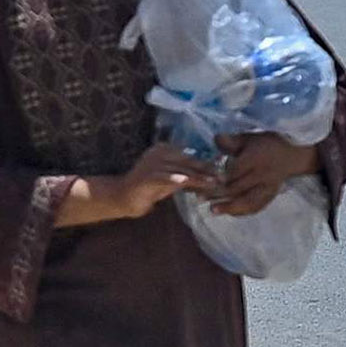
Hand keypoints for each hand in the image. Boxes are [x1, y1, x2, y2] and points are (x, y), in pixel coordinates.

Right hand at [58, 144, 211, 227]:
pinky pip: (170, 178)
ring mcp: (153, 163)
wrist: (122, 197)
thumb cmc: (147, 190)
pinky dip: (183, 180)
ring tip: (215, 183)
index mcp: (164, 149)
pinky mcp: (149, 176)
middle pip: (188, 161)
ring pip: (182, 169)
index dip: (205, 164)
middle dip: (206, 170)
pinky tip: (192, 183)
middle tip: (223, 178)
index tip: (220, 173)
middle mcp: (159, 152)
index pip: (189, 156)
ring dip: (200, 177)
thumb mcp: (171, 181)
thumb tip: (210, 177)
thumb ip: (187, 176)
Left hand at [205, 134, 311, 218]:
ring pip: (249, 200)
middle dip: (218, 194)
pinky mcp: (270, 195)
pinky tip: (229, 212)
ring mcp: (267, 187)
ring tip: (213, 210)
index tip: (203, 180)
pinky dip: (243, 211)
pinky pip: (257, 206)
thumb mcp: (250, 138)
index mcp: (256, 158)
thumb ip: (232, 141)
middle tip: (200, 197)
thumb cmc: (267, 145)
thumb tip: (215, 139)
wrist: (292, 156)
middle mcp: (262, 174)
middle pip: (239, 187)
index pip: (235, 170)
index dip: (219, 177)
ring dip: (230, 207)